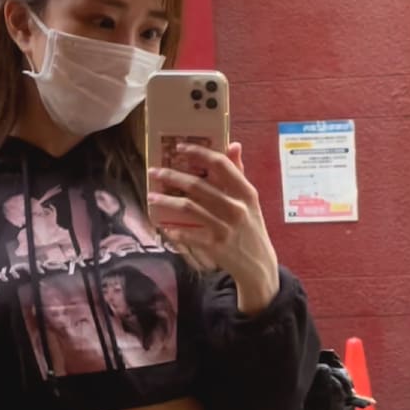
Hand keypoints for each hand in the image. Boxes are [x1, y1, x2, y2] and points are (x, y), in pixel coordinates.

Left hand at [148, 142, 280, 313]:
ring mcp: (225, 227)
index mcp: (246, 192)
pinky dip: (175, 231)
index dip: (199, 153)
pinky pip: (188, 235)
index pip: (221, 165)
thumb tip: (233, 144)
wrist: (258, 264)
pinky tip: (164, 226)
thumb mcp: (250, 200)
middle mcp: (236, 207)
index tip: (179, 147)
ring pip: (188, 208)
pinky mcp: (215, 245)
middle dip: (172, 176)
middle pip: (198, 185)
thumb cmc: (251, 228)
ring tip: (151, 197)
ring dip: (166, 201)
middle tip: (154, 172)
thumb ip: (239, 173)